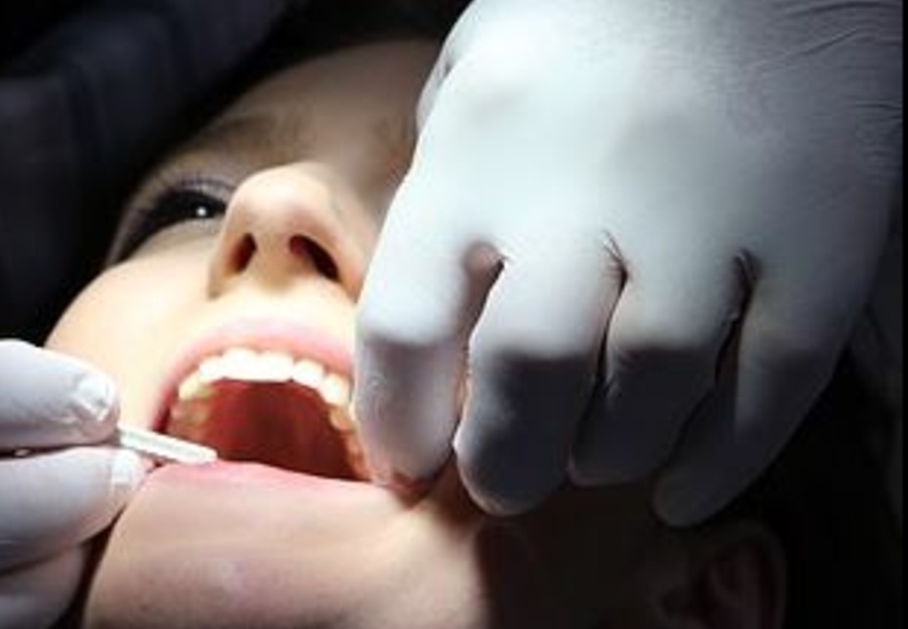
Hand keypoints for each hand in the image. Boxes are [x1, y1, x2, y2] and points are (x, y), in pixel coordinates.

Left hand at [355, 0, 899, 523]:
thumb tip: (432, 321)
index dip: (396, 420)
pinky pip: (773, 385)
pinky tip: (680, 486)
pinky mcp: (821, 241)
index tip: (408, 462)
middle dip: (504, 459)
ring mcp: (712, 218)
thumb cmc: (593, 16)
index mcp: (480, 151)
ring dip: (608, 453)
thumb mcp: (477, 72)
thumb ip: (446, 189)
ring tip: (591, 457)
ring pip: (651, 391)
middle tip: (501, 482)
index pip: (406, 322)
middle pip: (528, 371)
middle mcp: (586, 190)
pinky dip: (723, 457)